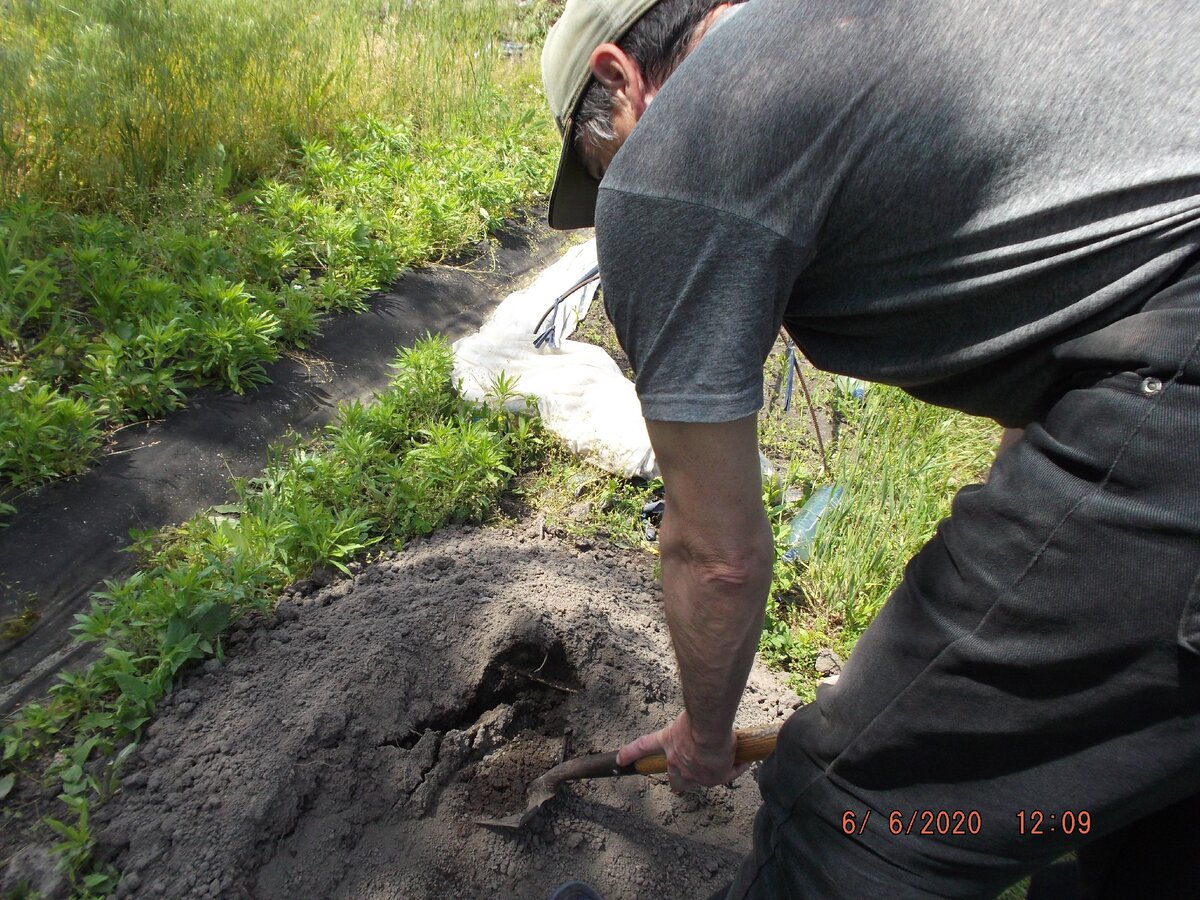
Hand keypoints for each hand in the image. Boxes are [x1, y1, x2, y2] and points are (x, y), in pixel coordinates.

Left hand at [616, 710, 749, 792]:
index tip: (618, 759)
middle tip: (680, 782)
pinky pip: (728, 773)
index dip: (629, 753)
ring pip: (701, 780)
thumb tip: (699, 701)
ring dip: (710, 774)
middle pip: (675, 779)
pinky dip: (736, 767)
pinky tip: (743, 761)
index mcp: (668, 743)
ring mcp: (697, 774)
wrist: (709, 732)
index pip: (642, 747)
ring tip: (724, 764)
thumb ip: (686, 715)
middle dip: (677, 782)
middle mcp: (679, 763)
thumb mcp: (685, 715)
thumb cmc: (696, 720)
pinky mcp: (716, 777)